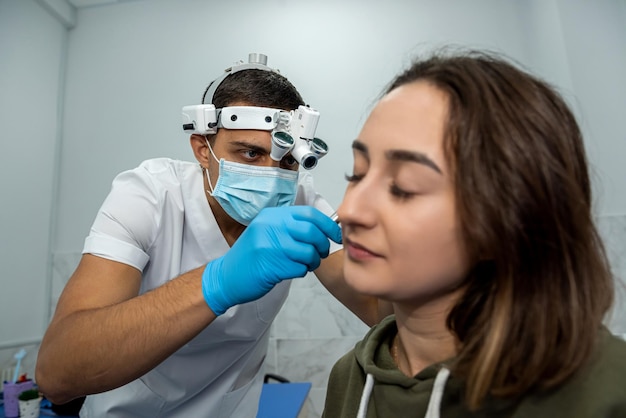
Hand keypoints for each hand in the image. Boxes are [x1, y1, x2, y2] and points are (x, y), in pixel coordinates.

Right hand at [202, 206, 341, 314]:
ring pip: (308, 252)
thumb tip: (323, 227)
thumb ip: (291, 226)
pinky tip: (290, 271)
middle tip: (320, 253)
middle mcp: (271, 227)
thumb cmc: (252, 255)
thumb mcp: (267, 230)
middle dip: (322, 245)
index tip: (335, 235)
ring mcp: (270, 246)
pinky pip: (300, 269)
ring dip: (313, 261)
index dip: (327, 225)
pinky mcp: (271, 266)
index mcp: (272, 215)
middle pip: (311, 232)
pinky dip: (301, 272)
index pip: (309, 214)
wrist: (226, 276)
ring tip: (305, 264)